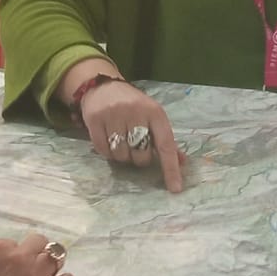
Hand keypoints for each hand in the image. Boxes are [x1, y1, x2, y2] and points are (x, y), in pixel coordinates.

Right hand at [78, 77, 186, 191]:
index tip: (175, 188)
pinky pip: (103, 150)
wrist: (103, 87)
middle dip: (139, 158)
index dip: (170, 168)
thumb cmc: (133, 105)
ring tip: (121, 143)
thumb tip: (181, 162)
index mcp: (155, 112)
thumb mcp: (152, 116)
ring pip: (121, 155)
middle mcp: (135, 112)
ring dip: (122, 156)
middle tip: (135, 147)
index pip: (165, 145)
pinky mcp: (95, 119)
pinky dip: (107, 153)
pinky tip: (109, 141)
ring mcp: (113, 114)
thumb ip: (164, 139)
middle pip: (141, 154)